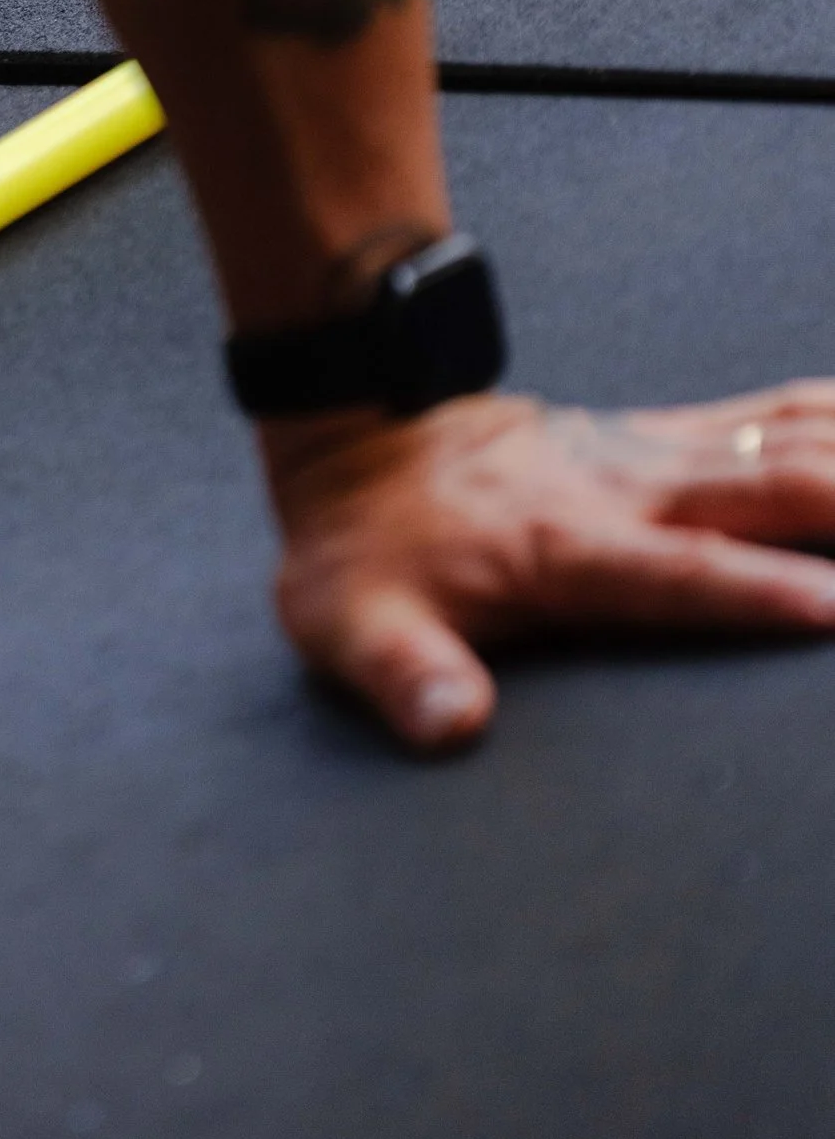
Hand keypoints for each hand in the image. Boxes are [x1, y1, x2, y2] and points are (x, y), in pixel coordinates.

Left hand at [267, 383, 834, 750]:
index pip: (683, 574)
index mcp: (567, 549)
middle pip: (772, 490)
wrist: (357, 440)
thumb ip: (406, 675)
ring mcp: (655, 454)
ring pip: (788, 441)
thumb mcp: (351, 626)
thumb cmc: (365, 554)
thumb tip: (450, 725)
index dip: (760, 593)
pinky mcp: (667, 434)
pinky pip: (774, 414)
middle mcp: (628, 491)